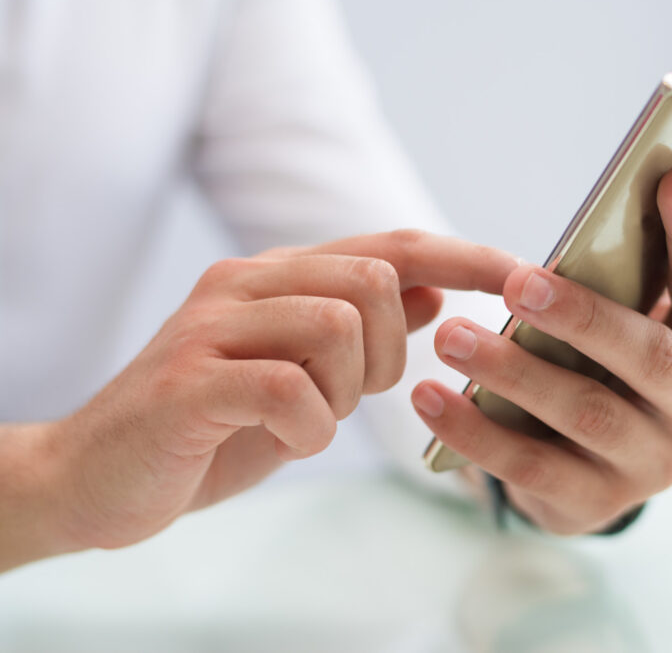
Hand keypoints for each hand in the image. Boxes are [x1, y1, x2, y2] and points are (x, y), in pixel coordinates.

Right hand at [32, 230, 515, 554]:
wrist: (97, 475)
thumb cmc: (213, 426)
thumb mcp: (303, 373)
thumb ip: (362, 326)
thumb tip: (432, 288)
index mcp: (282, 276)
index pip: (392, 244)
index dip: (465, 255)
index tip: (525, 275)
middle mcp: (249, 282)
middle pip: (375, 279)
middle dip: (388, 353)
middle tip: (346, 395)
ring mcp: (214, 324)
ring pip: (338, 324)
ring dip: (344, 391)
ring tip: (306, 418)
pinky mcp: (190, 378)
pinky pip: (290, 389)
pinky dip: (307, 429)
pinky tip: (284, 442)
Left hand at [411, 166, 671, 533]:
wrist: (594, 471)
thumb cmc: (616, 369)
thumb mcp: (649, 319)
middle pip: (650, 358)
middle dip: (583, 317)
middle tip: (517, 282)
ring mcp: (651, 466)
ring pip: (584, 412)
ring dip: (513, 371)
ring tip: (451, 336)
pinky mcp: (594, 504)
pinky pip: (530, 467)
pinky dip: (476, 431)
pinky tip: (429, 398)